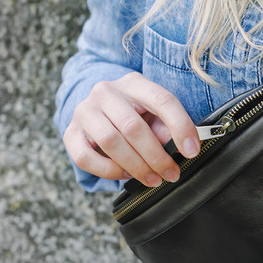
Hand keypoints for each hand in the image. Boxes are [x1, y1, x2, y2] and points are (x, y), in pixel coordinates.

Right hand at [62, 72, 199, 186]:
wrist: (97, 110)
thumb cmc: (133, 114)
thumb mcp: (153, 113)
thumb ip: (166, 127)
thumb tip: (178, 148)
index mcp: (134, 83)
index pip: (162, 100)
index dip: (180, 126)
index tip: (192, 151)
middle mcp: (106, 92)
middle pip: (133, 127)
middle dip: (156, 157)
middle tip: (171, 174)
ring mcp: (85, 111)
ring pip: (111, 142)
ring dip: (136, 167)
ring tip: (152, 179)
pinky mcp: (71, 133)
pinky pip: (86, 158)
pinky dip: (109, 171)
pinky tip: (126, 175)